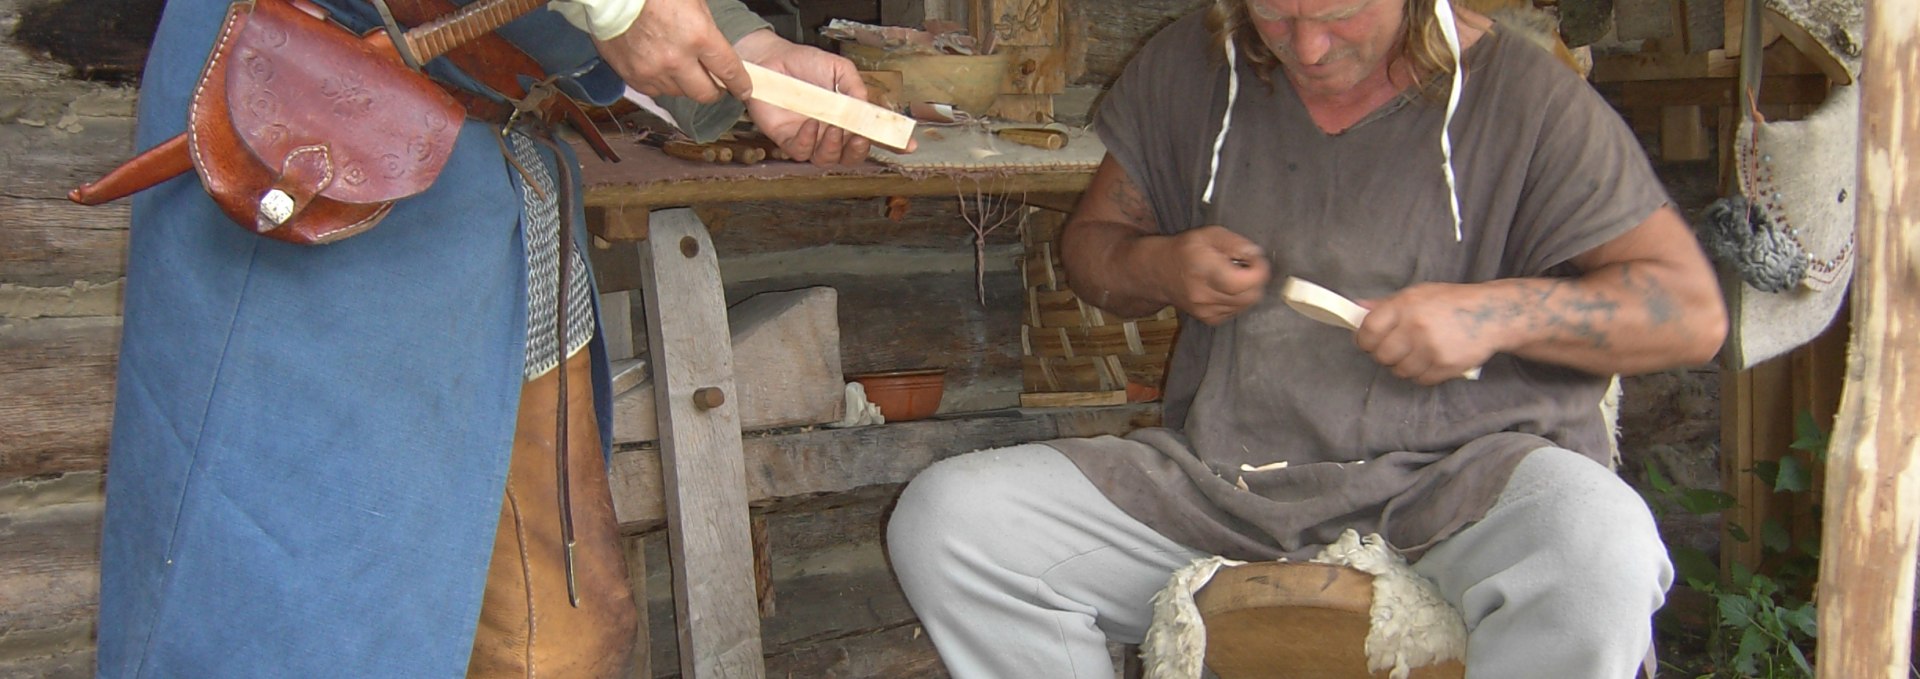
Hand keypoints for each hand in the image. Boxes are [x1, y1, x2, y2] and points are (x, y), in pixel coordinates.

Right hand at [592, 0, 749, 103]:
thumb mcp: (693, 2)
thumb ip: (707, 29)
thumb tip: (714, 50)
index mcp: (698, 36)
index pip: (728, 71)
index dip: (739, 84)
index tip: (743, 89)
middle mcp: (677, 60)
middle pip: (704, 93)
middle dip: (714, 91)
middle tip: (714, 84)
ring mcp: (653, 71)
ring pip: (679, 93)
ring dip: (684, 84)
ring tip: (681, 68)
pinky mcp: (632, 76)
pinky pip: (655, 90)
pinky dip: (661, 83)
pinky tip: (660, 68)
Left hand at [733, 31, 875, 164]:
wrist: (773, 58)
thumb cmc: (805, 63)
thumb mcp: (838, 68)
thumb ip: (854, 86)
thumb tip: (866, 105)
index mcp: (842, 120)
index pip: (857, 143)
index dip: (863, 145)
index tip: (866, 135)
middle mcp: (825, 133)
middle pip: (844, 157)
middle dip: (853, 152)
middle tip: (855, 136)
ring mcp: (806, 137)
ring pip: (823, 159)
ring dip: (832, 148)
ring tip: (833, 127)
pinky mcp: (785, 138)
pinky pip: (799, 150)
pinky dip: (807, 140)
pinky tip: (811, 123)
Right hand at [1146, 225, 1268, 324]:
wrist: (1160, 273)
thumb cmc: (1186, 250)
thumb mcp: (1209, 234)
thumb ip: (1234, 242)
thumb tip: (1256, 254)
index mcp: (1203, 269)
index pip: (1241, 282)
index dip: (1258, 271)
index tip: (1257, 260)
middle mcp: (1203, 294)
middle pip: (1249, 296)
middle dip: (1256, 280)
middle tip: (1248, 267)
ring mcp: (1206, 311)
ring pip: (1246, 305)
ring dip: (1248, 290)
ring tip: (1235, 276)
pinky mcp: (1209, 320)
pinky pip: (1237, 311)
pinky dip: (1239, 300)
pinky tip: (1228, 288)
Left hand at [1354, 282, 1501, 384]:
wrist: (1490, 314)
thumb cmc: (1450, 302)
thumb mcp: (1417, 294)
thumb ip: (1386, 305)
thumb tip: (1356, 308)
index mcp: (1405, 305)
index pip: (1368, 330)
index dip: (1363, 340)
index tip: (1367, 341)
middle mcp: (1416, 327)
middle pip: (1381, 355)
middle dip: (1383, 354)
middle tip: (1393, 348)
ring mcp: (1431, 348)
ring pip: (1399, 371)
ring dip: (1402, 366)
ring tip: (1414, 353)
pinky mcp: (1445, 366)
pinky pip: (1420, 379)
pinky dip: (1421, 374)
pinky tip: (1429, 360)